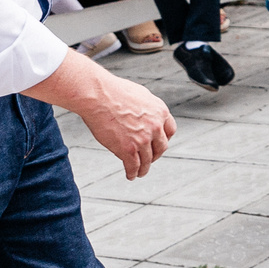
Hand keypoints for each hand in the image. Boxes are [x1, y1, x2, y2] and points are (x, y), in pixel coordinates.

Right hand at [29, 50, 175, 177]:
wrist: (98, 96)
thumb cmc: (114, 92)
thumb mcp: (141, 95)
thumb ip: (147, 108)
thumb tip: (147, 114)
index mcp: (160, 112)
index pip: (170, 131)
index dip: (164, 139)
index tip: (158, 144)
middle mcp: (155, 127)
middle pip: (161, 148)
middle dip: (155, 155)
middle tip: (150, 160)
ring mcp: (142, 139)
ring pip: (147, 160)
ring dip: (144, 169)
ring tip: (140, 173)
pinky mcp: (128, 149)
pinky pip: (133, 166)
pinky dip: (133, 173)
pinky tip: (130, 175)